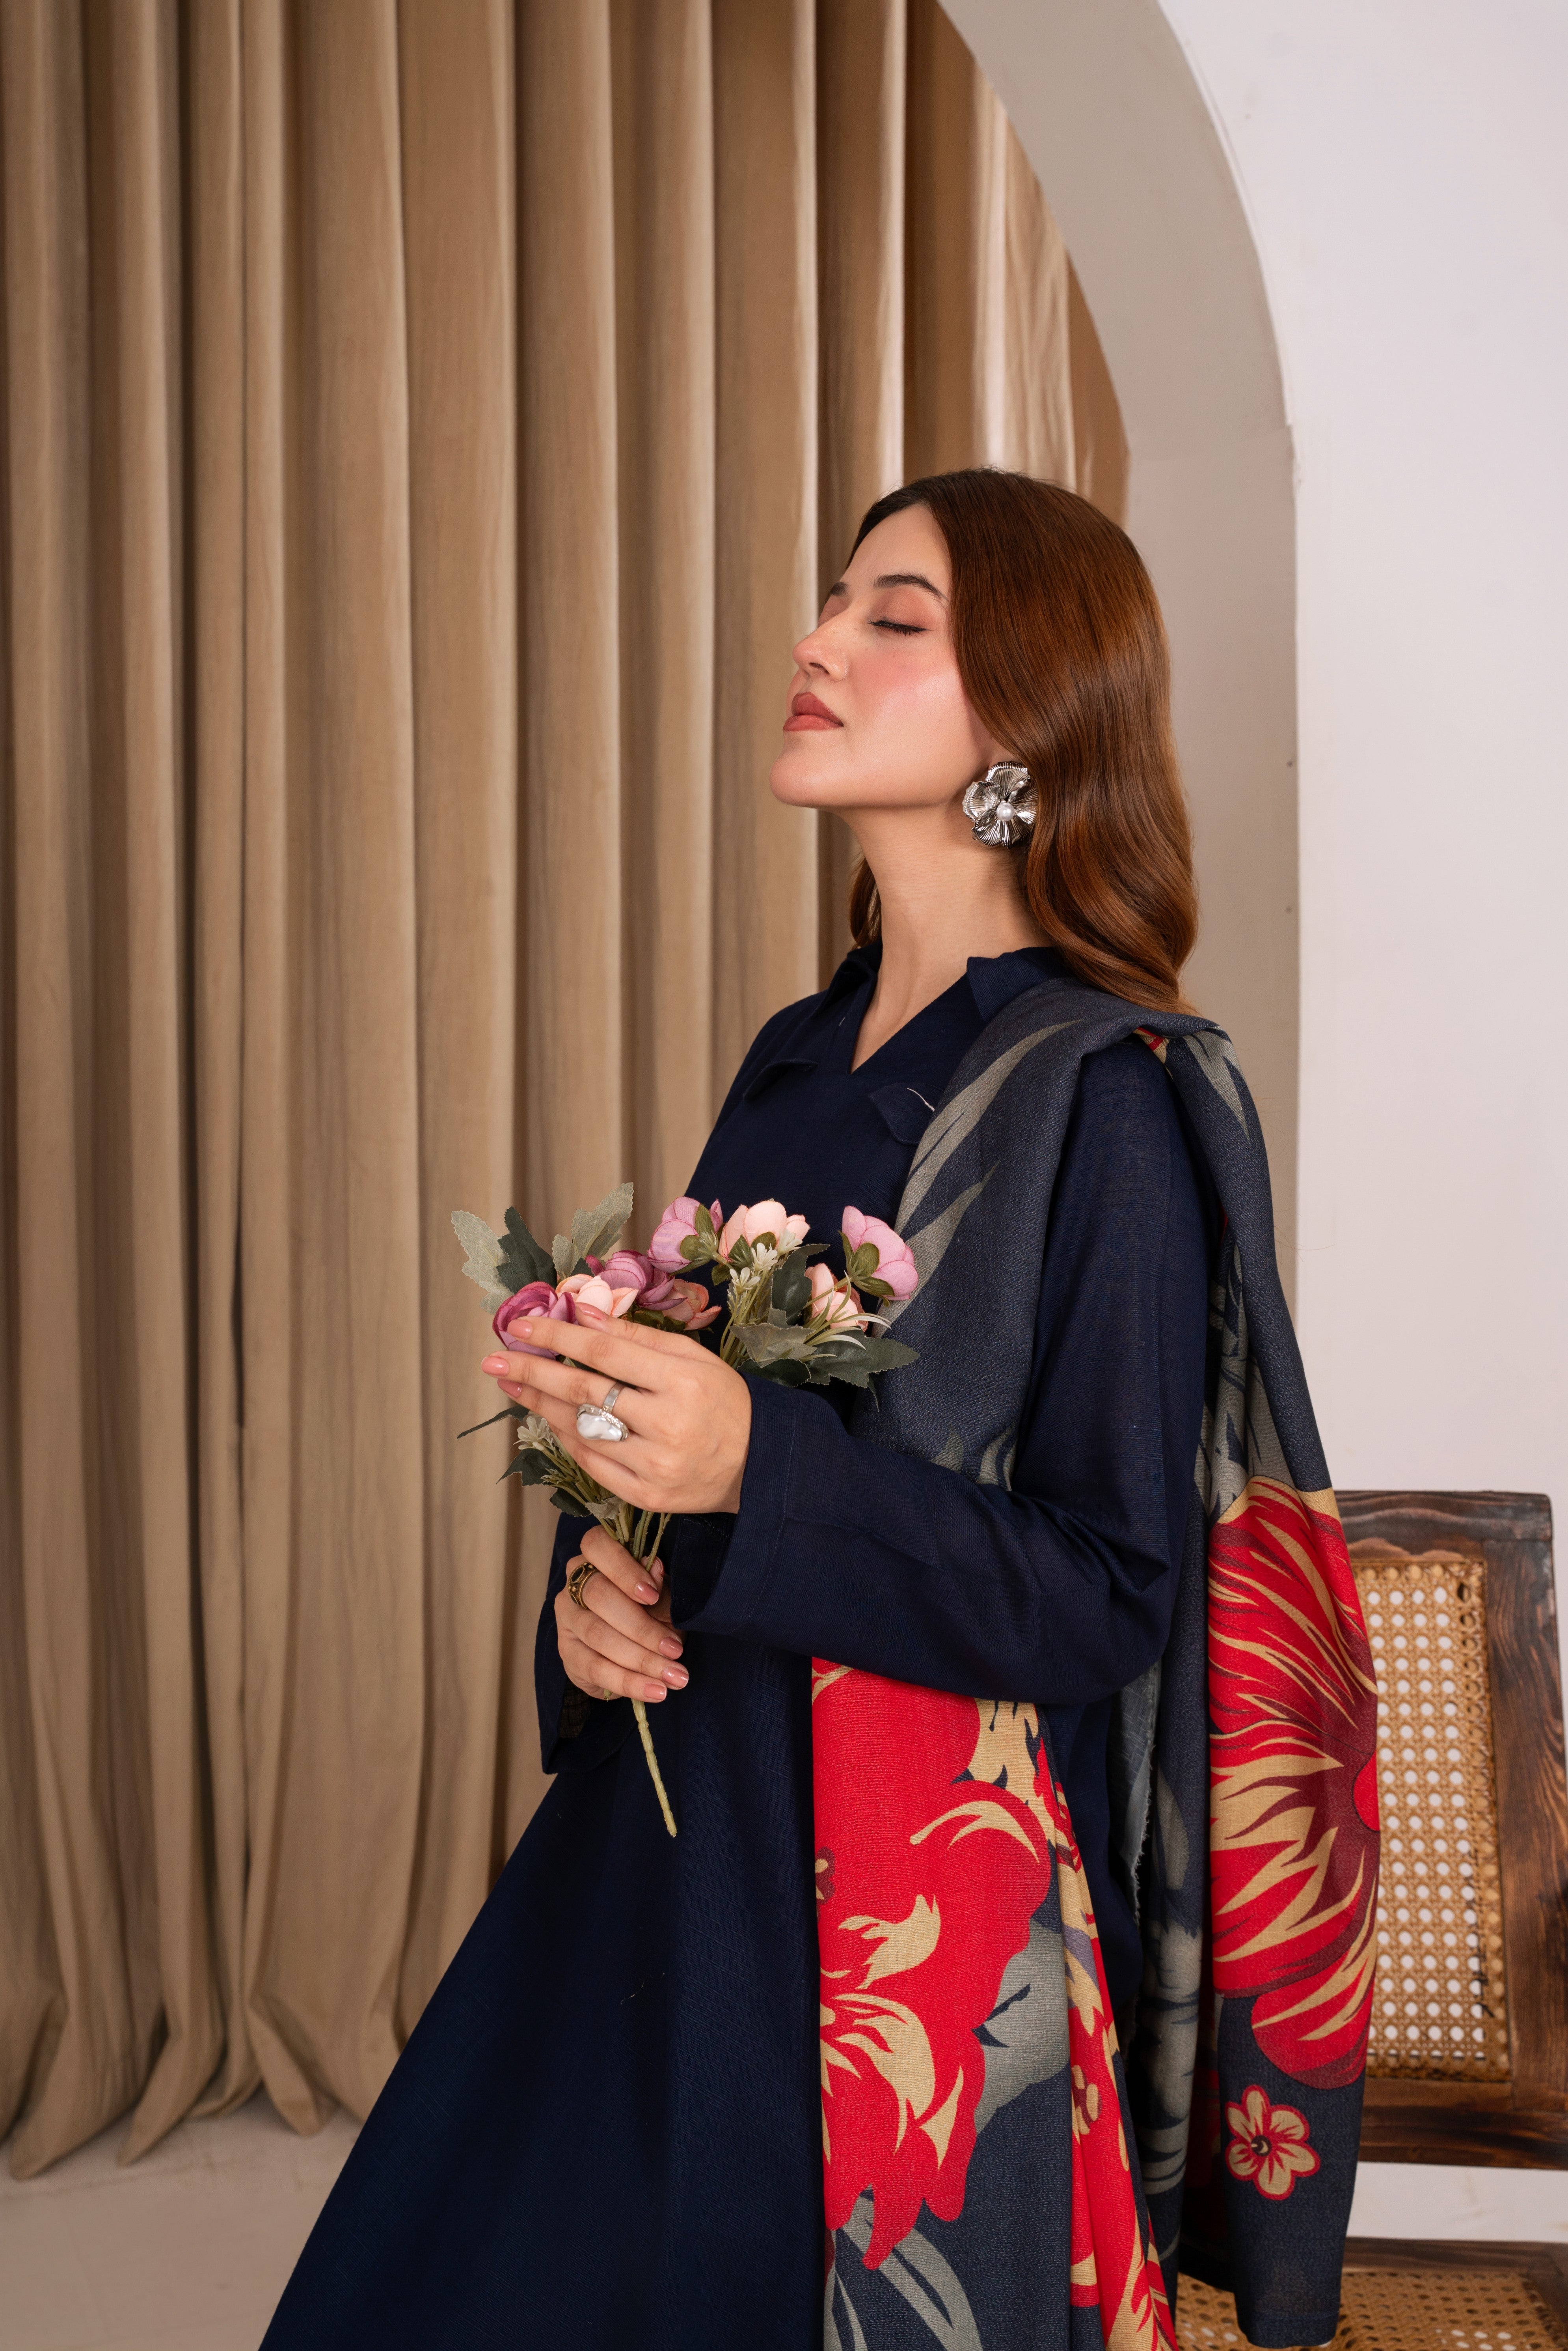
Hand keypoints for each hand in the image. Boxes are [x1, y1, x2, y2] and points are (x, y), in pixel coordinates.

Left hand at [480, 1307, 749, 1515]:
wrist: (760, 1464)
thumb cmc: (723, 1400)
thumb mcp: (692, 1357)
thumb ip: (637, 1336)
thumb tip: (581, 1311)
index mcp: (682, 1380)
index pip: (604, 1350)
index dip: (558, 1336)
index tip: (522, 1326)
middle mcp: (667, 1423)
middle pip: (584, 1392)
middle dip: (533, 1373)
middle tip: (495, 1361)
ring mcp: (655, 1465)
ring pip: (582, 1431)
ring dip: (542, 1406)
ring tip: (515, 1385)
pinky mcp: (647, 1496)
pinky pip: (593, 1464)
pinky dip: (569, 1439)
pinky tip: (551, 1419)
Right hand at [554, 1524, 688, 1705]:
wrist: (629, 1650)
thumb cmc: (650, 1610)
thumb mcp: (660, 1596)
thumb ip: (657, 1584)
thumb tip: (655, 1565)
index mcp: (596, 1557)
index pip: (596, 1545)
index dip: (623, 1568)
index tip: (653, 1594)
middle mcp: (574, 1583)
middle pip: (599, 1596)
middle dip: (641, 1627)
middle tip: (676, 1649)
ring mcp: (567, 1619)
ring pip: (598, 1635)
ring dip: (641, 1659)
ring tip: (675, 1676)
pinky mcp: (568, 1653)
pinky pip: (595, 1668)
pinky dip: (629, 1682)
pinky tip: (656, 1691)